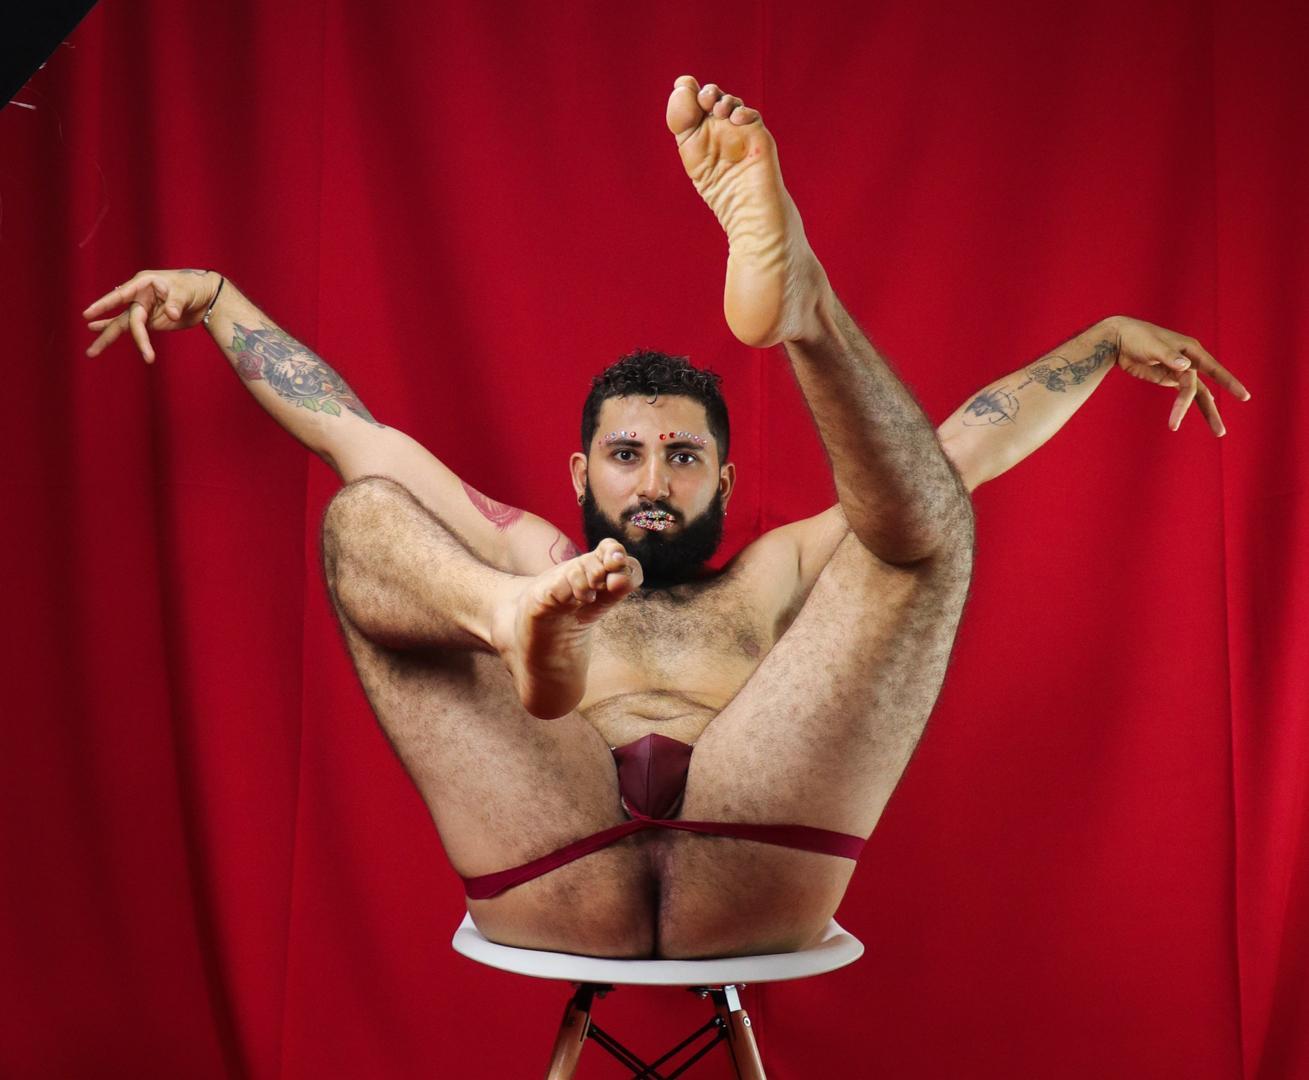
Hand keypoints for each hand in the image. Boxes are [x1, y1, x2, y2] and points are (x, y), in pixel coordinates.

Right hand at [82, 268, 221, 363]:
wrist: (206, 296)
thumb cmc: (193, 286)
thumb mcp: (185, 291)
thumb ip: (176, 302)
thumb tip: (171, 314)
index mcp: (144, 283)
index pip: (121, 295)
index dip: (105, 305)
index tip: (88, 314)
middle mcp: (139, 296)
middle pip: (124, 318)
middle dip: (109, 333)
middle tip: (92, 347)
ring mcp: (143, 310)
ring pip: (122, 326)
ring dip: (107, 338)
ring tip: (91, 353)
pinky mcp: (149, 321)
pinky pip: (133, 330)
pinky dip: (117, 333)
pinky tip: (99, 335)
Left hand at [1105, 315, 1250, 435]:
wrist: (1119, 338)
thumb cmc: (1137, 337)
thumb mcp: (1153, 346)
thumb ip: (1169, 356)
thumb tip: (1186, 366)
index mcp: (1191, 350)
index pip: (1213, 369)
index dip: (1229, 382)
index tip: (1244, 395)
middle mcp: (1189, 361)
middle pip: (1202, 390)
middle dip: (1210, 411)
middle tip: (1221, 433)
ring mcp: (1179, 371)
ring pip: (1195, 395)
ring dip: (1203, 413)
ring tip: (1217, 432)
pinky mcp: (1168, 378)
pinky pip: (1184, 394)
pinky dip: (1188, 405)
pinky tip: (1199, 412)